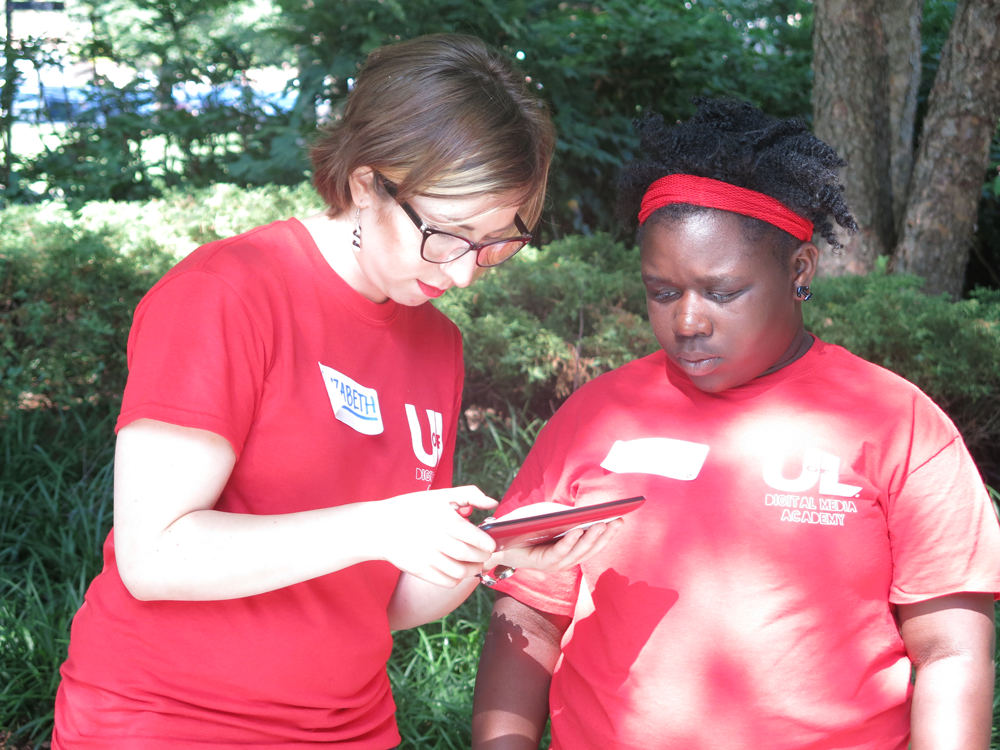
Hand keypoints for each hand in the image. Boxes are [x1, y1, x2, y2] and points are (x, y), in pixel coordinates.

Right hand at [372, 486, 498, 587]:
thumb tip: (492, 503)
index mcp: (442, 519)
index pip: (473, 537)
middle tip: (485, 553)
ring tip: (474, 562)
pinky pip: (447, 582)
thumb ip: (469, 495)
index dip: (487, 543)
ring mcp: (426, 558)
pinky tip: (458, 569)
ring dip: (473, 569)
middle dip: (482, 556)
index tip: (490, 543)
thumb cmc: (414, 508)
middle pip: (469, 556)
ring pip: (460, 572)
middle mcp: (435, 539)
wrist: (380, 526)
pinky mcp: (420, 571)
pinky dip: (458, 578)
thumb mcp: (440, 495)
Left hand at [485, 502, 623, 572]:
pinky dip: (570, 542)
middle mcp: (567, 558)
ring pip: (579, 552)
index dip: (609, 532)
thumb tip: (583, 513)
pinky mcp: (544, 563)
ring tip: (603, 524)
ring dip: (592, 538)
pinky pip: (560, 552)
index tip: (621, 518)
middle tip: (617, 521)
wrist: (498, 538)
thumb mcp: (547, 515)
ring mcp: (556, 563)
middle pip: (591, 548)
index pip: (595, 542)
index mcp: (571, 548)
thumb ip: (565, 515)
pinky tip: (579, 530)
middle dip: (606, 535)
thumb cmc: (524, 525)